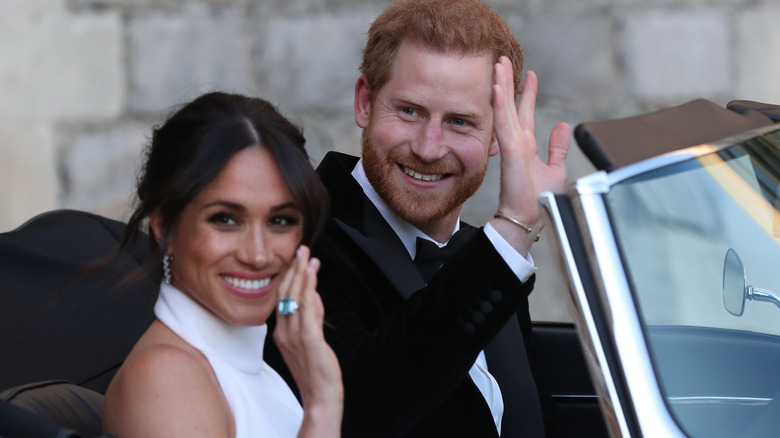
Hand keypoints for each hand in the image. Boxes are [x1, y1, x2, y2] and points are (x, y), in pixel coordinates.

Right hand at [274, 246, 342, 436]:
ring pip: (295, 297)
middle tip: (301, 248)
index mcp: (281, 332)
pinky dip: (309, 287)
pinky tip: (312, 273)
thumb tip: (315, 295)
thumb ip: (312, 317)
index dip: (289, 277)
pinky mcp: (308, 339)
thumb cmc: (316, 370)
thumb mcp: (311, 339)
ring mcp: (294, 335)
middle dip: (293, 269)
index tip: (296, 259)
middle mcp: (283, 332)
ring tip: (307, 254)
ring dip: (301, 273)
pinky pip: (307, 308)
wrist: (320, 396)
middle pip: (285, 293)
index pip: (282, 298)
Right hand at [490, 57, 569, 253]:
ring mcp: (511, 146)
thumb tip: (563, 126)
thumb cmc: (539, 200)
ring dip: (501, 86)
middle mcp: (516, 142)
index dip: (528, 93)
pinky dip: (500, 105)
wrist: (529, 218)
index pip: (525, 113)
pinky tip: (497, 89)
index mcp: (526, 146)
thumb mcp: (555, 168)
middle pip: (511, 105)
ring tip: (498, 65)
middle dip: (508, 82)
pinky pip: (503, 123)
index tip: (530, 75)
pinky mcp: (510, 151)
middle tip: (504, 60)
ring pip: (504, 109)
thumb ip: (557, 147)